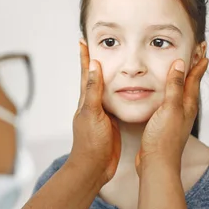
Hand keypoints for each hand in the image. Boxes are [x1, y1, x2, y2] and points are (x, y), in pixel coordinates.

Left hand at [70, 42, 120, 184]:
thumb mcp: (92, 113)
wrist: (94, 167)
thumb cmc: (91, 142)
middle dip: (96, 62)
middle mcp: (93, 105)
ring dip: (109, 77)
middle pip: (95, 79)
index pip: (86, 73)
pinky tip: (125, 91)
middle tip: (100, 47)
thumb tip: (94, 66)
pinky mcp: (111, 123)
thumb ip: (94, 91)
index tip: (83, 41)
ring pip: (106, 91)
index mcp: (86, 101)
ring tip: (114, 63)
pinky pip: (116, 104)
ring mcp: (102, 115)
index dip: (85, 57)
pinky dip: (120, 94)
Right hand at [136, 58, 208, 172]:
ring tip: (177, 69)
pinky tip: (160, 93)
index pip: (194, 78)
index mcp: (187, 104)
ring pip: (179, 93)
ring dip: (179, 80)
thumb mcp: (170, 108)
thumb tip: (179, 65)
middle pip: (189, 84)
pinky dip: (167, 92)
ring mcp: (173, 117)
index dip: (197, 63)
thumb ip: (174, 87)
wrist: (156, 163)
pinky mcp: (163, 123)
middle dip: (191, 69)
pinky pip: (168, 102)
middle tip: (194, 54)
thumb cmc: (163, 138)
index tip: (201, 49)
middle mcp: (183, 110)